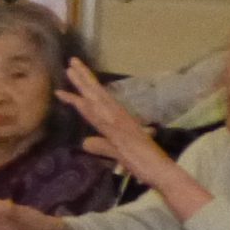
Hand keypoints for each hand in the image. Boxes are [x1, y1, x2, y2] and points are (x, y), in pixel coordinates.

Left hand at [61, 58, 172, 184]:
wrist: (158, 168)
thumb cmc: (143, 160)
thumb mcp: (115, 151)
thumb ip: (100, 145)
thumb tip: (85, 142)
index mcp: (116, 118)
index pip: (95, 99)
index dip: (84, 87)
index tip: (73, 73)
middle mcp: (115, 115)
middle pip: (94, 94)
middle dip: (82, 78)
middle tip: (71, 61)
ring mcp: (116, 121)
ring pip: (95, 99)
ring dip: (82, 85)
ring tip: (70, 69)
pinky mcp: (117, 129)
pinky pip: (100, 116)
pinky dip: (88, 107)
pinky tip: (79, 99)